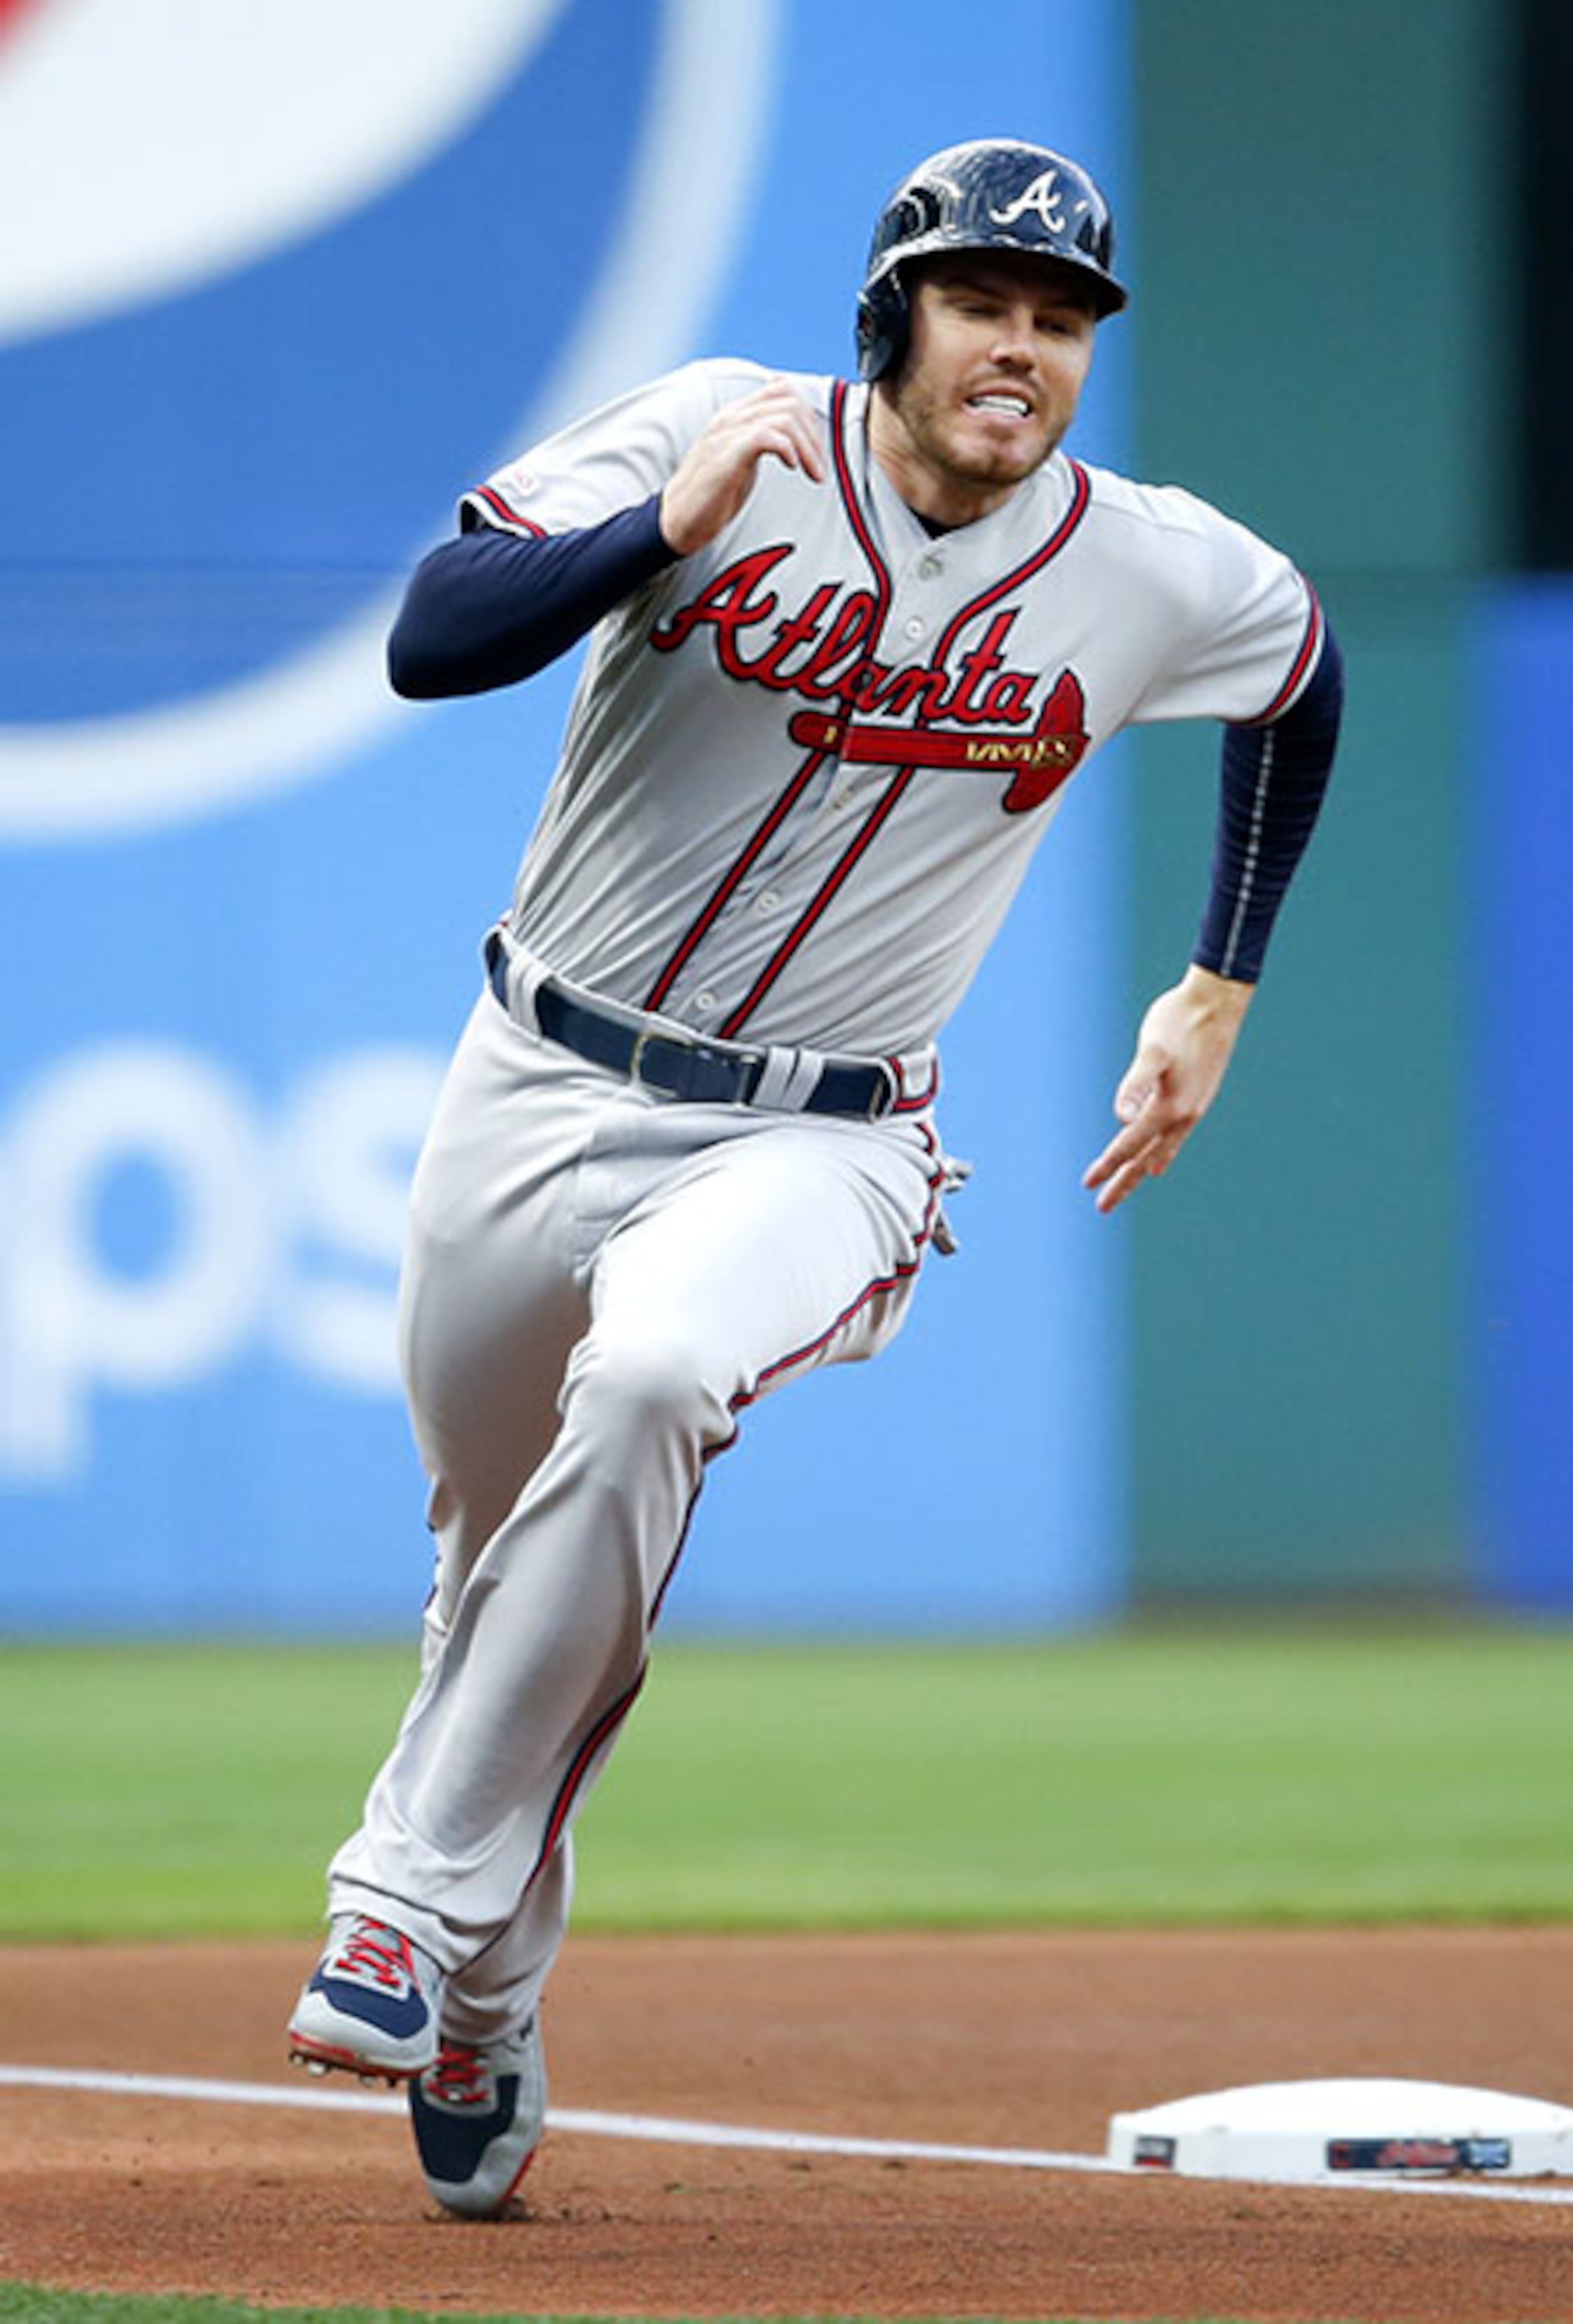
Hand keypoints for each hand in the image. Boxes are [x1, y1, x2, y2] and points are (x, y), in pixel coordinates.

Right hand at [659, 378, 826, 555]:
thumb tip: (791, 435)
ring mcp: (728, 433)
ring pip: (785, 417)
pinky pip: (767, 436)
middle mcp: (732, 417)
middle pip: (790, 400)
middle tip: (817, 466)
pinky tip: (792, 467)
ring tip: (812, 472)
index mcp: (736, 414)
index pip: (782, 389)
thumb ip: (762, 439)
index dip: (808, 416)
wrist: (677, 519)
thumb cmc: (710, 493)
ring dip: (808, 447)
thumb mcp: (742, 458)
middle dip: (813, 434)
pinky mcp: (727, 454)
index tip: (814, 448)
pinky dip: (788, 449)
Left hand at [1082, 965, 1254, 1213]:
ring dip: (1142, 1168)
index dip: (1107, 1165)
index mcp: (1170, 1106)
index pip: (1130, 1144)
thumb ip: (1135, 1084)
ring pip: (1163, 1148)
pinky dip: (1160, 1149)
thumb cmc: (1180, 1021)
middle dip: (1124, 1181)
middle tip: (1103, 1206)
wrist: (1218, 1001)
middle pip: (1147, 1158)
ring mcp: (1194, 1108)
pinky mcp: (1198, 1097)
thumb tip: (1122, 1119)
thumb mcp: (1152, 1050)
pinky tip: (1157, 1150)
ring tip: (1129, 1182)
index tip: (1088, 1184)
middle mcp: (1184, 1114)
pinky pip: (1175, 1135)